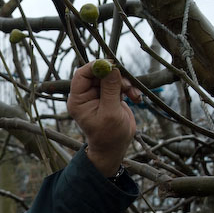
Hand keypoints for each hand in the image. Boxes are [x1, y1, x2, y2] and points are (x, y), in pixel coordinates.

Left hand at [67, 61, 139, 176]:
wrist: (115, 147)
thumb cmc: (109, 135)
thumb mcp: (110, 113)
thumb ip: (110, 90)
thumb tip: (111, 68)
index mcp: (78, 100)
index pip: (81, 75)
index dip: (95, 66)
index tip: (112, 65)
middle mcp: (85, 95)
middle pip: (98, 73)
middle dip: (114, 76)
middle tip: (127, 84)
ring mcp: (97, 95)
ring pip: (110, 77)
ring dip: (124, 83)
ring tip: (133, 94)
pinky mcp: (109, 96)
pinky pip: (119, 84)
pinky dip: (129, 88)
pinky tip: (136, 98)